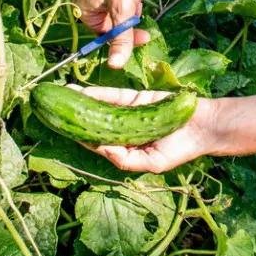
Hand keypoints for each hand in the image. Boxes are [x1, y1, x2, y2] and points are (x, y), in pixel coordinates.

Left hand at [69, 85, 213, 172]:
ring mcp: (129, 112)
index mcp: (125, 148)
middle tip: (51, 110)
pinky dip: (99, 93)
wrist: (204, 126)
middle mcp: (123, 130)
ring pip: (100, 107)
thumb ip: (125, 159)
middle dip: (74, 117)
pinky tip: (82, 91)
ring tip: (61, 95)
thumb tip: (100, 148)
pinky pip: (115, 96)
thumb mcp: (152, 163)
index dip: (78, 137)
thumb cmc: (180, 149)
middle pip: (94, 123)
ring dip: (81, 101)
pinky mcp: (137, 97)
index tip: (59, 131)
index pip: (96, 143)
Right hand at [74, 0, 151, 67]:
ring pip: (125, 8)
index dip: (126, 37)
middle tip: (136, 0)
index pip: (105, 37)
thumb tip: (116, 66)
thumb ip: (121, 38)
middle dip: (131, 12)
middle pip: (116, 23)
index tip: (145, 36)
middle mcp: (88, 2)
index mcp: (82, 11)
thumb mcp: (123, 8)